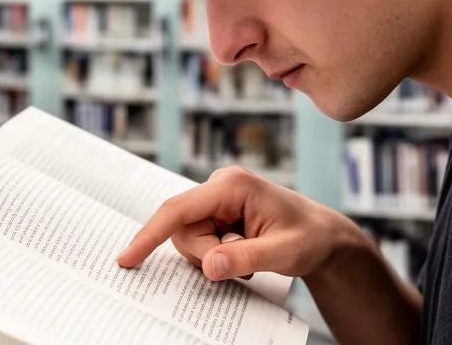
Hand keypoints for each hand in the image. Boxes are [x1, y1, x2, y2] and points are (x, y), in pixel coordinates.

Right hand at [117, 166, 373, 280]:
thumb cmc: (309, 238)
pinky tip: (242, 253)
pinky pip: (198, 240)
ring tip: (248, 256)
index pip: (178, 210)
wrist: (324, 236)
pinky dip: (216, 254)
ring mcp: (217, 200)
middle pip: (181, 230)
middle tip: (242, 263)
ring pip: (188, 238)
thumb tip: (209, 265)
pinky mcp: (218, 212)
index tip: (127, 258)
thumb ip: (244, 257)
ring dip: (212, 256)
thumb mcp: (283, 253)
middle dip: (205, 254)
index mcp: (232, 186)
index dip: (149, 235)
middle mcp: (219, 187)